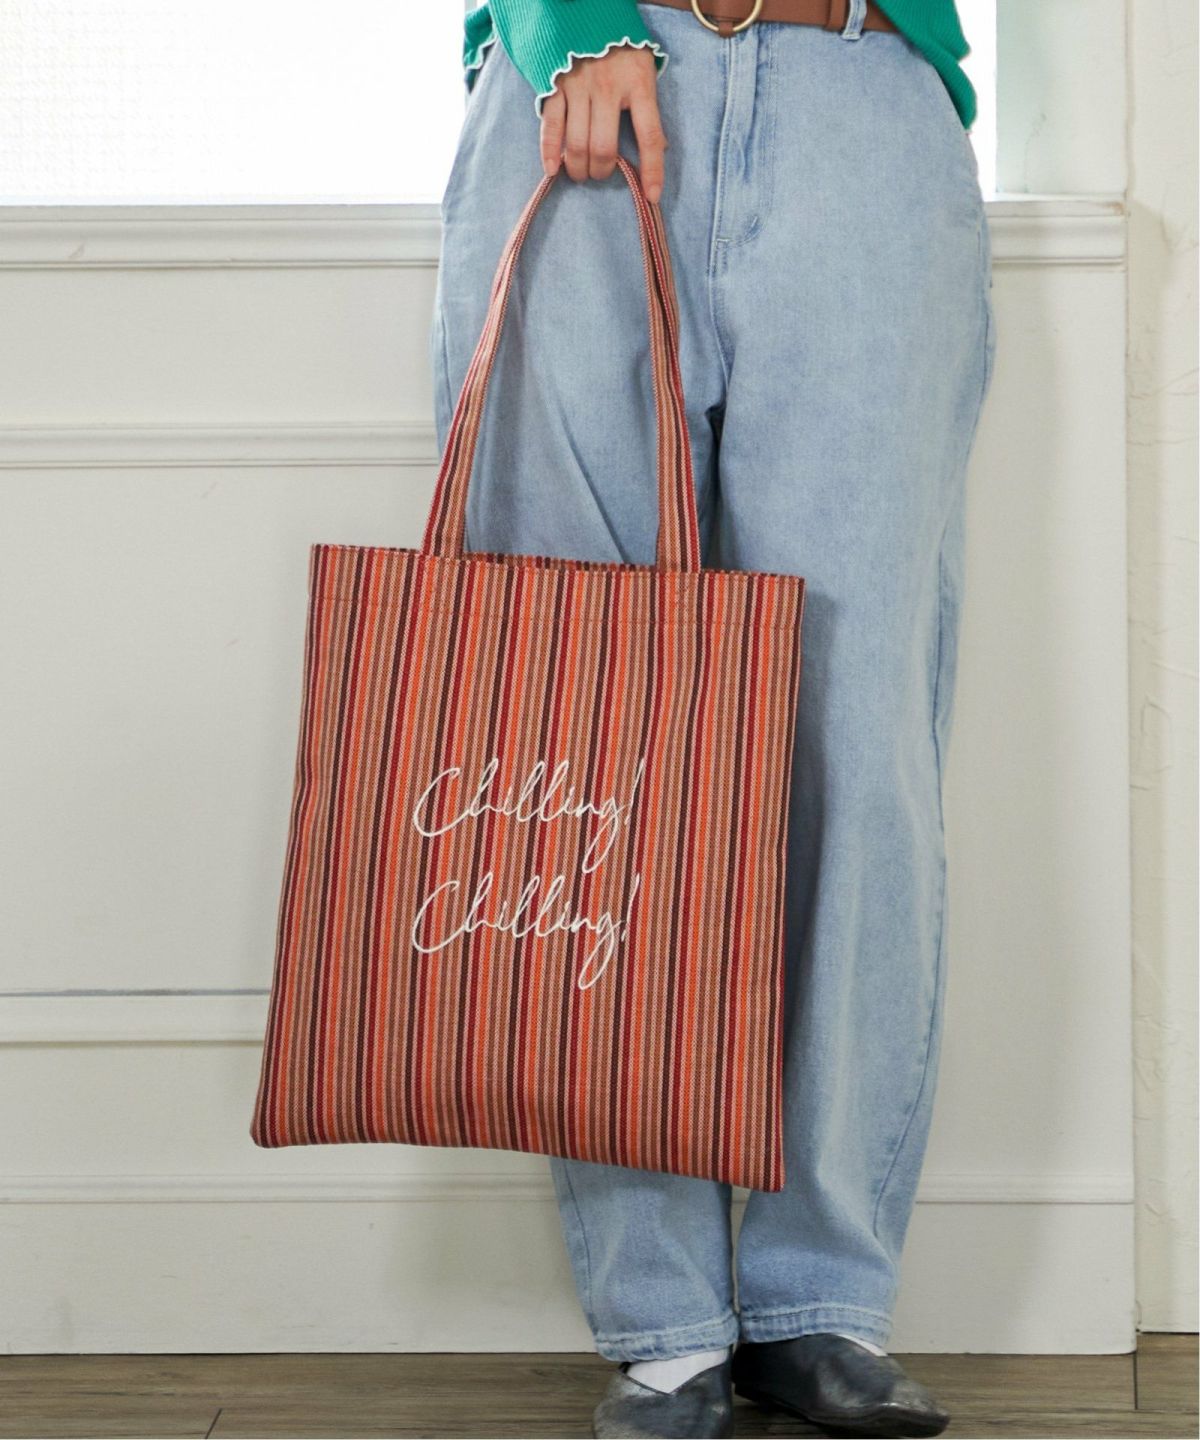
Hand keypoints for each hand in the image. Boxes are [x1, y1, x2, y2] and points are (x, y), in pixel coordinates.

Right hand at [539, 44, 667, 202]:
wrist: (585, 8)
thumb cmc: (620, 45)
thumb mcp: (644, 67)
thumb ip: (647, 104)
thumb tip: (659, 147)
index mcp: (639, 83)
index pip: (650, 137)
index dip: (652, 170)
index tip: (653, 196)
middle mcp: (609, 88)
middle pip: (604, 148)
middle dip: (601, 171)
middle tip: (600, 173)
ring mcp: (579, 87)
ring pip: (577, 144)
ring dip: (578, 168)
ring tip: (580, 172)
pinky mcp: (555, 85)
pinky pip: (550, 127)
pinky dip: (550, 153)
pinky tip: (552, 170)